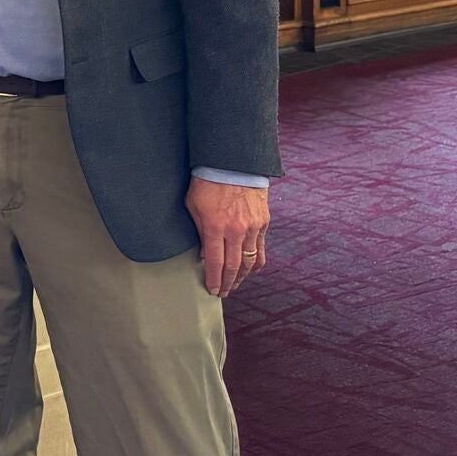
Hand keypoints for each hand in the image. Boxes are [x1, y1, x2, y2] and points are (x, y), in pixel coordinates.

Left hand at [184, 178, 269, 297]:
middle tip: (224, 293)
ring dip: (243, 277)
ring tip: (235, 285)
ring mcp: (252, 227)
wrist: (233, 162)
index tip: (212, 290)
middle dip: (228, 283)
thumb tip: (203, 254)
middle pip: (234, 266)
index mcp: (215, 227)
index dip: (214, 279)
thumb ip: (198, 231)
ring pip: (250, 261)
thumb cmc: (207, 182)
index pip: (215, 262)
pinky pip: (261, 248)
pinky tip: (252, 270)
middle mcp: (235, 230)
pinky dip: (257, 262)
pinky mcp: (263, 222)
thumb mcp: (193, 205)